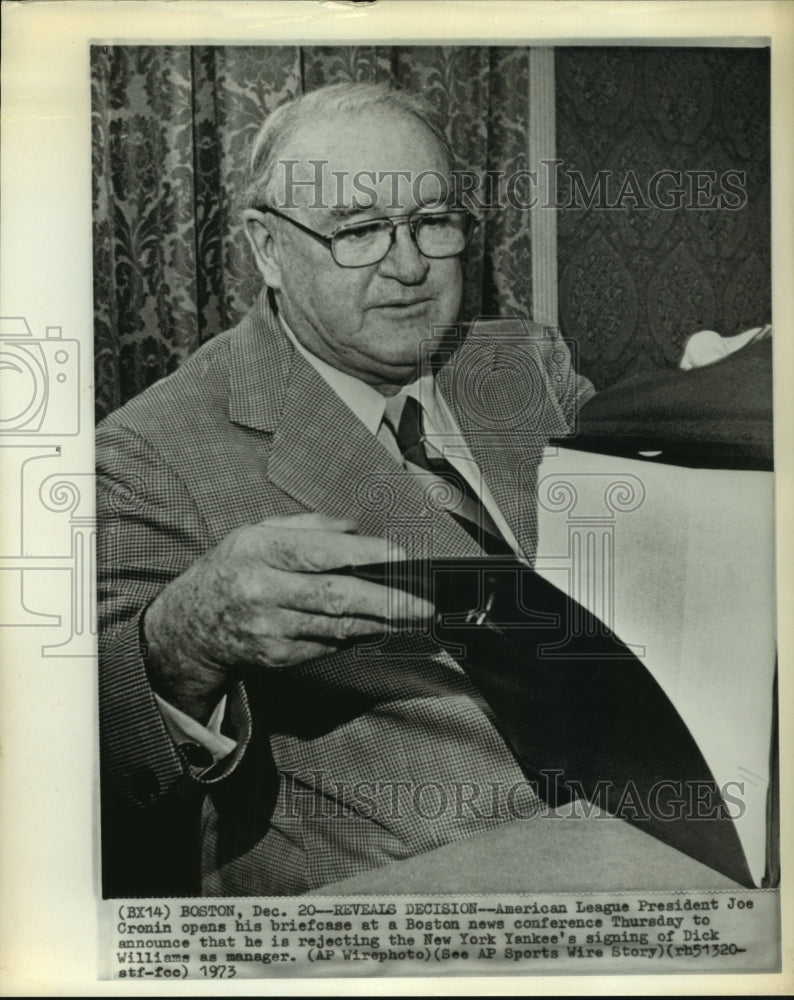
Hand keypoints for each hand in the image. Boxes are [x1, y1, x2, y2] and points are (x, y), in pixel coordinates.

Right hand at [142, 514, 432, 721]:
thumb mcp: (258, 533)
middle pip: (335, 597)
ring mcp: (268, 629)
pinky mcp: (276, 657)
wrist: (190, 626)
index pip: (318, 552)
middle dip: (387, 601)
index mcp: (258, 550)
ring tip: (413, 615)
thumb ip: (308, 526)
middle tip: (424, 604)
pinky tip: (372, 626)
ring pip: (337, 626)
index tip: (401, 557)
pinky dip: (352, 635)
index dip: (364, 554)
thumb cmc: (232, 569)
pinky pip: (326, 645)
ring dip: (381, 622)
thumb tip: (354, 529)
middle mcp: (261, 590)